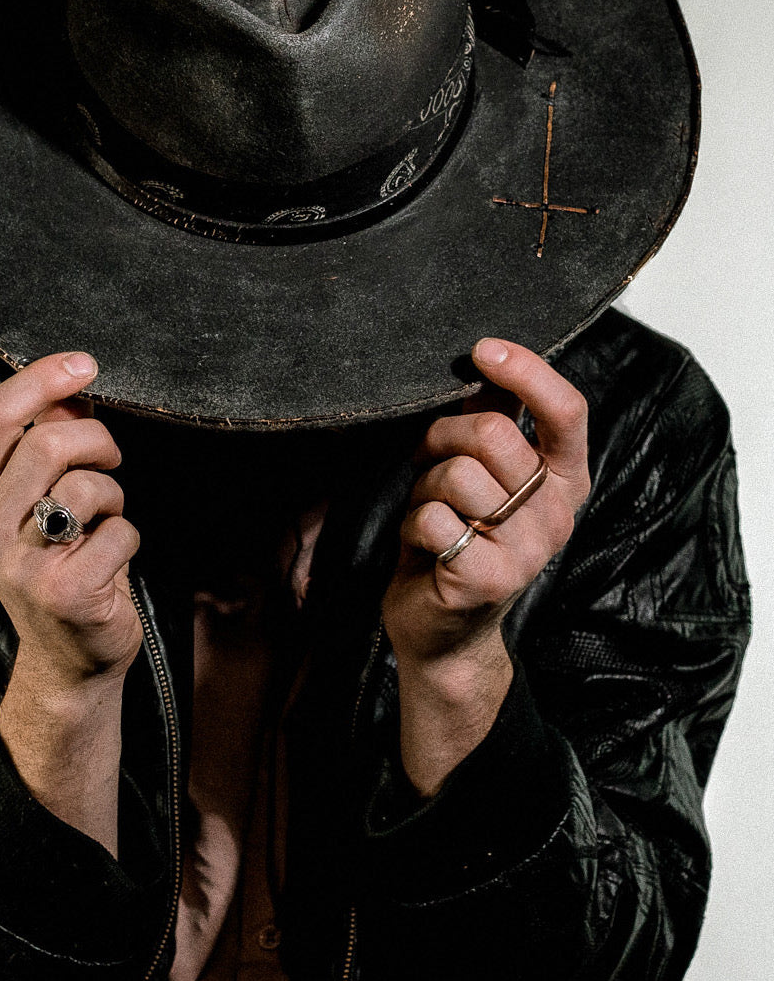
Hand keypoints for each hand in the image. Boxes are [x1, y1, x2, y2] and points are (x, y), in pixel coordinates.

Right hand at [0, 351, 142, 692]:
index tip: (84, 364)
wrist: (68, 659)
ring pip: (86, 486)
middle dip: (96, 440)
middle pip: (47, 442)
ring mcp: (21, 564)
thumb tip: (69, 389)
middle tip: (111, 460)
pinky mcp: (63, 591)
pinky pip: (119, 532)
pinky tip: (111, 561)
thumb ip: (48, 443)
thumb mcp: (38, 501)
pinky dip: (129, 538)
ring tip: (105, 520)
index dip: (41, 378)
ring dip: (114, 494)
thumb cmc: (58, 566)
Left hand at [382, 337, 590, 670]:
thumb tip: (487, 360)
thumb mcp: (482, 473)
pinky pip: (433, 519)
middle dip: (443, 439)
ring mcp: (527, 551)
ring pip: (458, 474)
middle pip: (493, 433)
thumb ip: (493, 417)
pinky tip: (425, 549)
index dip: (528, 372)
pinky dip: (412, 526)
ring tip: (432, 515)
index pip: (568, 412)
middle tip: (430, 466)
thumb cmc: (460, 539)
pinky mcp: (488, 579)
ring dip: (424, 488)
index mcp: (564, 481)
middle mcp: (557, 515)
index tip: (483, 350)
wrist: (445, 631)